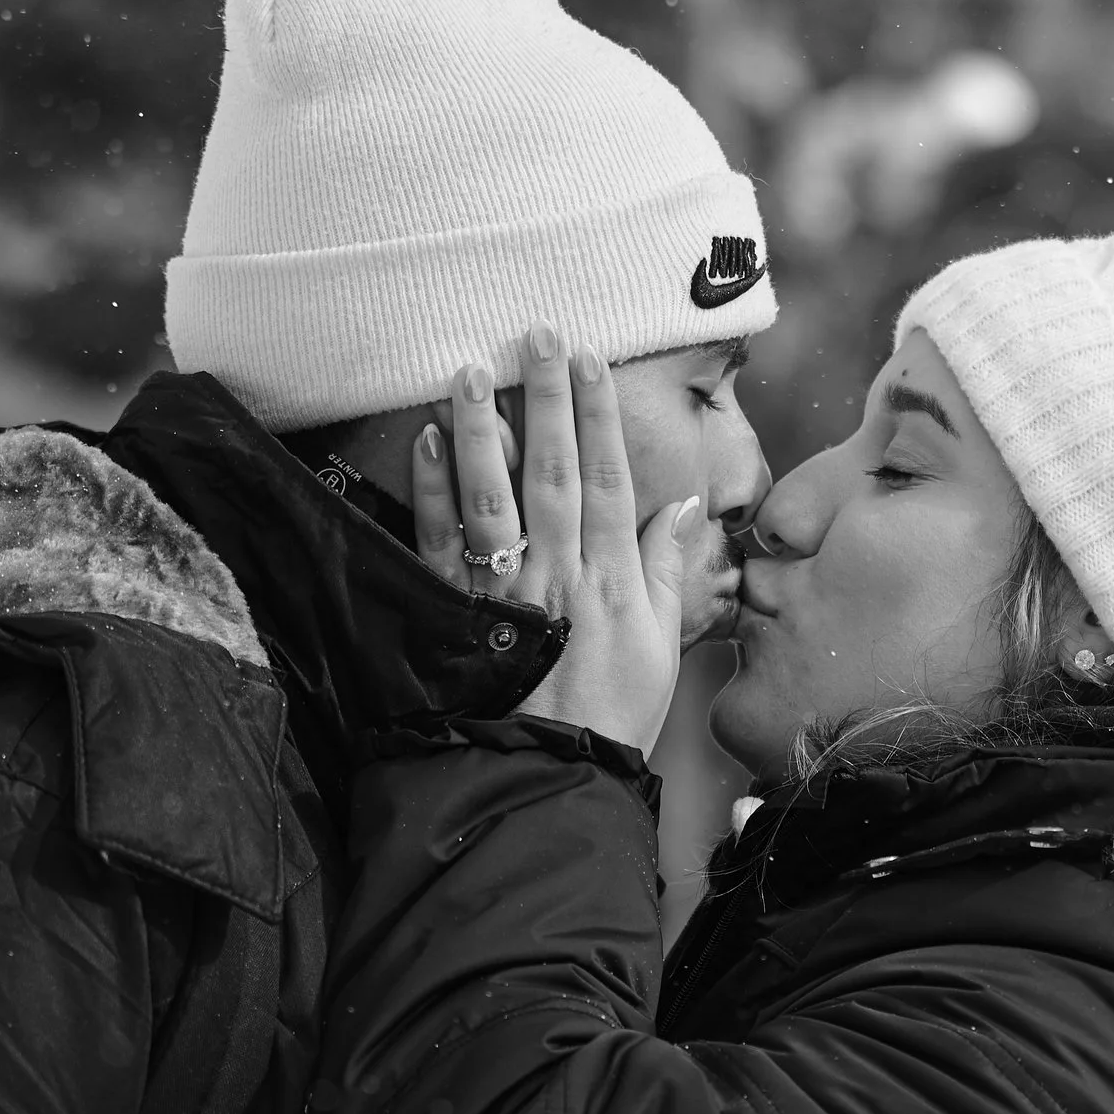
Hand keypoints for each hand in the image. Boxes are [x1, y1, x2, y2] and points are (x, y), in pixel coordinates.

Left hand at [412, 322, 695, 754]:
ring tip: (474, 369)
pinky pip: (440, 541)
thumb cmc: (612, 715)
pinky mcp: (458, 614)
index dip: (600, 417)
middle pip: (553, 471)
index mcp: (612, 580)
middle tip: (540, 336)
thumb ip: (668, 569)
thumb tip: (685, 503)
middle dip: (546, 399)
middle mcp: (559, 575)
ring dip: (482, 428)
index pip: (610, 480)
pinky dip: (432, 489)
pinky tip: (427, 441)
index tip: (592, 362)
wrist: (547, 777)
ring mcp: (504, 592)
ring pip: (493, 495)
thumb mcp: (662, 646)